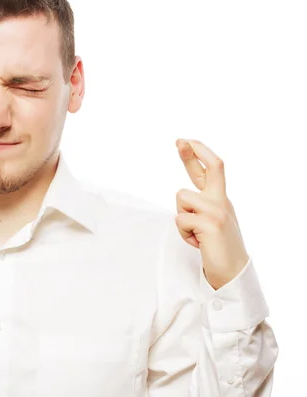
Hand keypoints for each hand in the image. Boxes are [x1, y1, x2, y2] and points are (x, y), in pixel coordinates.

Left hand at [174, 139, 248, 289]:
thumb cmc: (217, 247)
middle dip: (193, 153)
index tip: (184, 141)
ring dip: (182, 218)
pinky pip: (181, 220)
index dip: (198, 154)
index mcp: (220, 199)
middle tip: (179, 140)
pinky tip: (198, 242)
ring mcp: (218, 210)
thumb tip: (185, 194)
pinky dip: (184, 234)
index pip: (211, 169)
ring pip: (182, 199)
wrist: (232, 271)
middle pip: (211, 168)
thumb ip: (201, 205)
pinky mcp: (211, 223)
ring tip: (196, 234)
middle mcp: (221, 201)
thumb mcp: (211, 220)